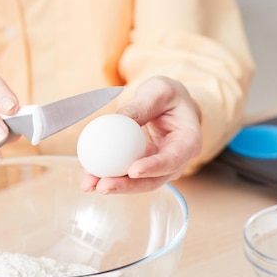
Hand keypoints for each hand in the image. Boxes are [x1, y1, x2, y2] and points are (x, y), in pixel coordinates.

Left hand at [80, 76, 202, 193]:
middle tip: (103, 185)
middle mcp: (175, 161)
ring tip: (89, 185)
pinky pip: (124, 174)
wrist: (170, 105)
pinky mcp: (141, 167)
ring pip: (136, 182)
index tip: (133, 170)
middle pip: (152, 180)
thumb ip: (143, 104)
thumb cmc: (169, 95)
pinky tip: (88, 178)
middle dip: (127, 186)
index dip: (153, 168)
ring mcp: (158, 168)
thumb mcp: (160, 90)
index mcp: (188, 143)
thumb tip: (121, 118)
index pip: (171, 160)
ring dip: (112, 185)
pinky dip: (106, 176)